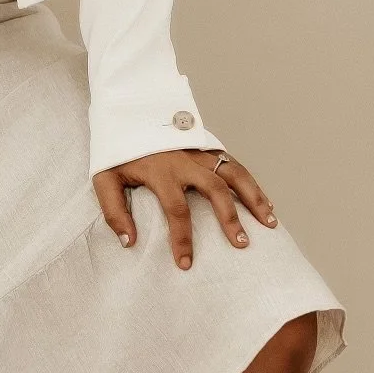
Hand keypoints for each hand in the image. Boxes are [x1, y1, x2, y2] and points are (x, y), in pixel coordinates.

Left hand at [92, 149, 277, 269]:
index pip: (177, 210)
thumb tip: (129, 242)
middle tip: (241, 244)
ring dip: (254, 198)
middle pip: (215, 190)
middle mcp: (186, 161)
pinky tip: (265, 202)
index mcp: (161, 171)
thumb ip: (114, 211)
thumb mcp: (104, 179)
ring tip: (269, 222)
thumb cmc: (117, 149)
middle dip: (230, 219)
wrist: (128, 110)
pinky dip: (252, 184)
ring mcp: (200, 152)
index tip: (186, 263)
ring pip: (234, 174)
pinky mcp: (208, 147)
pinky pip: (235, 165)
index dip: (182, 239)